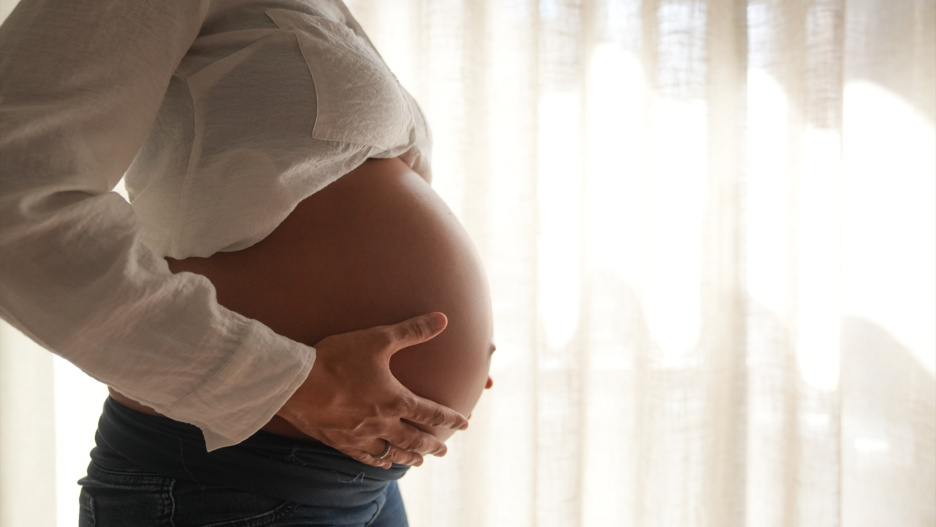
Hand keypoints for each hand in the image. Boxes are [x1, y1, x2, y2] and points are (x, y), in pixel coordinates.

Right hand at [276, 312, 468, 468]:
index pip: (431, 413)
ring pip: (392, 452)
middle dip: (432, 445)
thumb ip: (412, 330)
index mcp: (395, 400)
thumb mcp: (378, 339)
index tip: (464, 424)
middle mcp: (382, 423)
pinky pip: (365, 458)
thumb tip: (442, 318)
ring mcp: (360, 436)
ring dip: (409, 457)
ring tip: (418, 461)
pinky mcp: (339, 441)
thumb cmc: (338, 357)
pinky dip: (379, 461)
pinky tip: (383, 464)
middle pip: (415, 439)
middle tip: (443, 451)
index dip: (450, 419)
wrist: (296, 382)